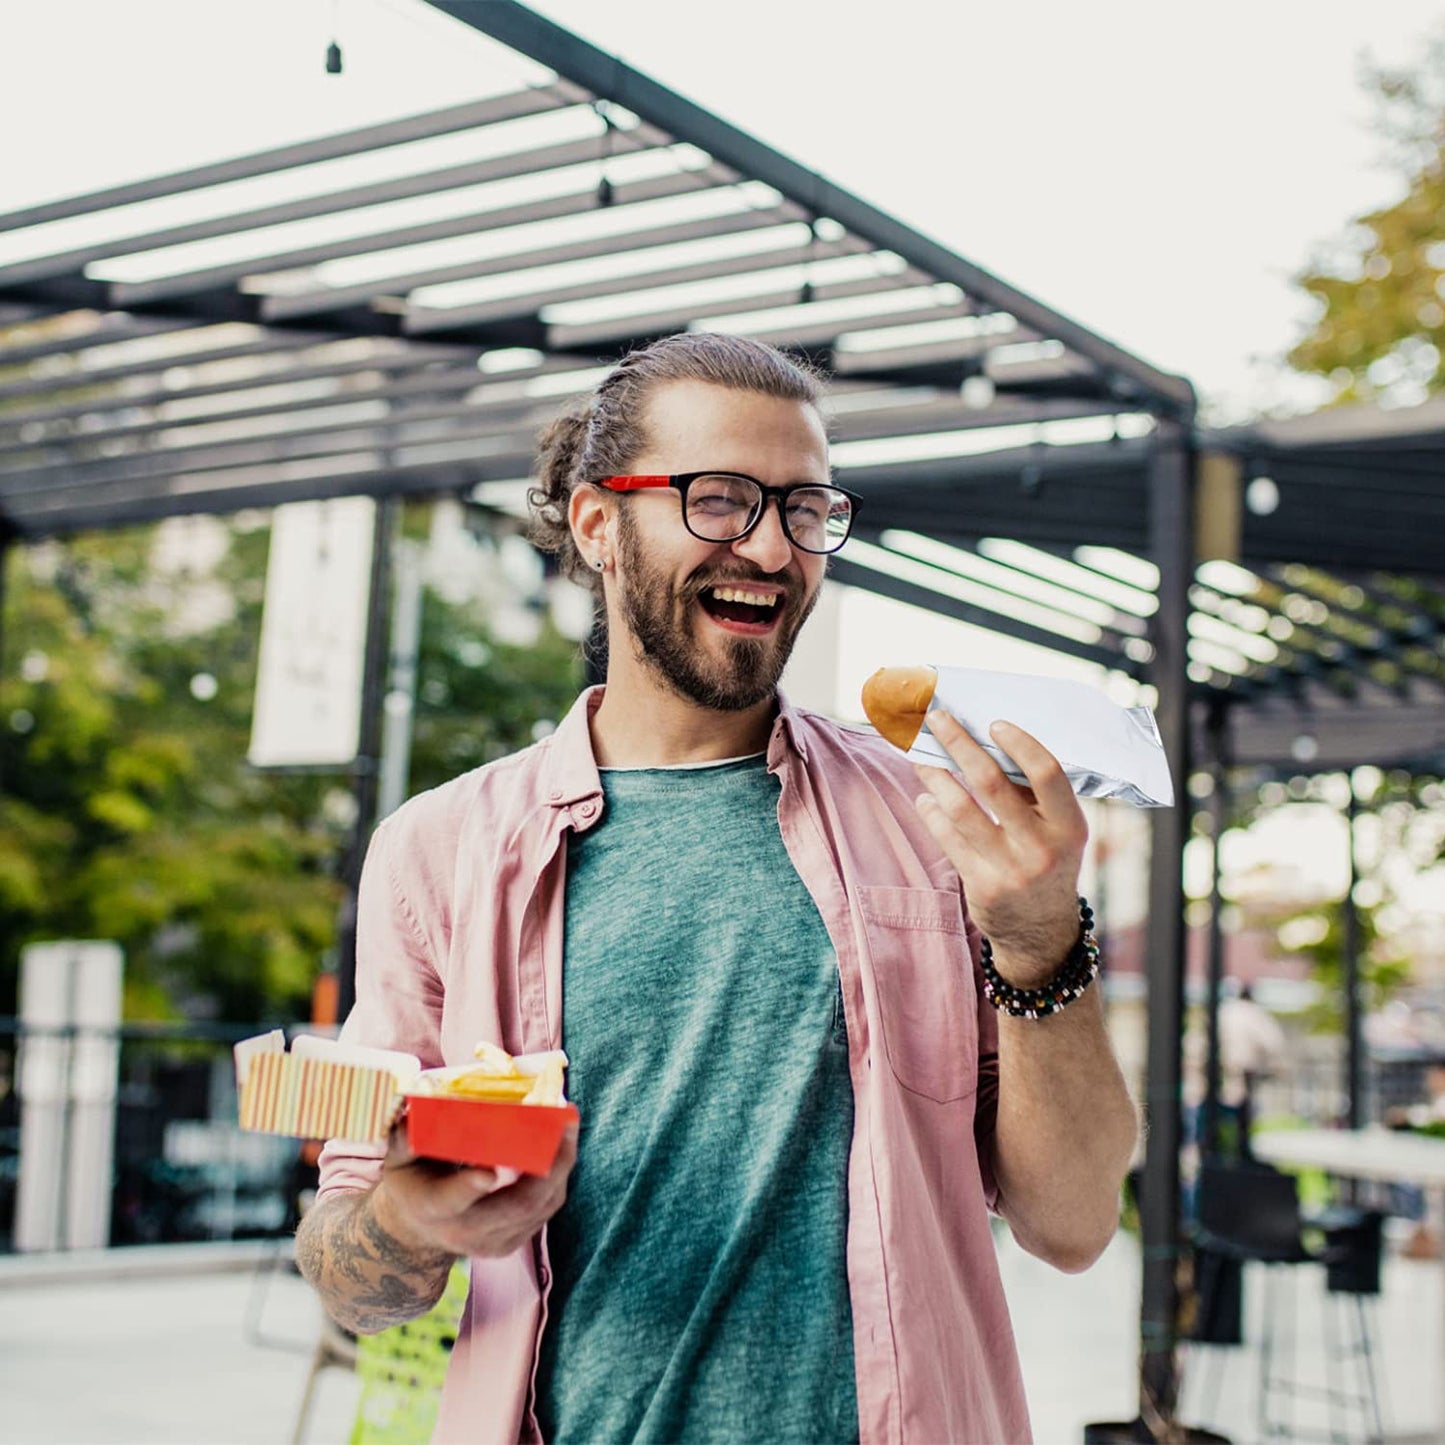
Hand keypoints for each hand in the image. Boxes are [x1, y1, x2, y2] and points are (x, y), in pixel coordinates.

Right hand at [372, 1120, 578, 1261]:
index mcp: (430, 1208)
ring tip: (570, 1127)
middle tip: (565, 1125)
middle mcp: (463, 1232)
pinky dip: (558, 1178)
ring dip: (561, 1167)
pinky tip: (563, 1147)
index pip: (450, 1200)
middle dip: (548, 1166)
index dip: (469, 1187)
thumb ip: (405, 1134)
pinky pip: (544, 1210)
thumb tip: (414, 1102)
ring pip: (538, 1208)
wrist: (416, 1230)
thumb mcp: (398, 1158)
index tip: (490, 1171)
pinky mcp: (512, 1242)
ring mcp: (492, 1242)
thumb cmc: (411, 1181)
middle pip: (514, 1206)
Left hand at [913, 710, 1086, 985]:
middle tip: (936, 719)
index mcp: (1070, 826)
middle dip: (958, 744)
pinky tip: (925, 798)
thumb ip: (1033, 795)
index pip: (1047, 772)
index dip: (1019, 743)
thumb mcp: (1058, 832)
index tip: (992, 723)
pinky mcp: (982, 886)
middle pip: (991, 782)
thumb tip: (987, 741)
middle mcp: (1043, 847)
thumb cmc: (1046, 863)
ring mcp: (1011, 869)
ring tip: (921, 757)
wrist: (1040, 932)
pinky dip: (932, 811)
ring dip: (935, 776)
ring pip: (960, 808)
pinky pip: (947, 838)